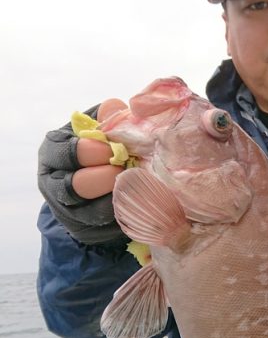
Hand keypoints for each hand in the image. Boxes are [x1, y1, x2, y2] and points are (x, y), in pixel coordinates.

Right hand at [38, 107, 127, 244]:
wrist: (98, 185)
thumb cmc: (99, 148)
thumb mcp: (99, 129)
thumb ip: (107, 119)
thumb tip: (115, 107)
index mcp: (54, 152)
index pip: (62, 151)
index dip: (87, 151)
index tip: (111, 148)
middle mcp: (55, 184)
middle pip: (75, 186)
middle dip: (103, 177)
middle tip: (125, 169)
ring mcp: (70, 212)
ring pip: (91, 212)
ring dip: (118, 198)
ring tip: (138, 184)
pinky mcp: (88, 230)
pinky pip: (108, 226)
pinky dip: (127, 214)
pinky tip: (142, 201)